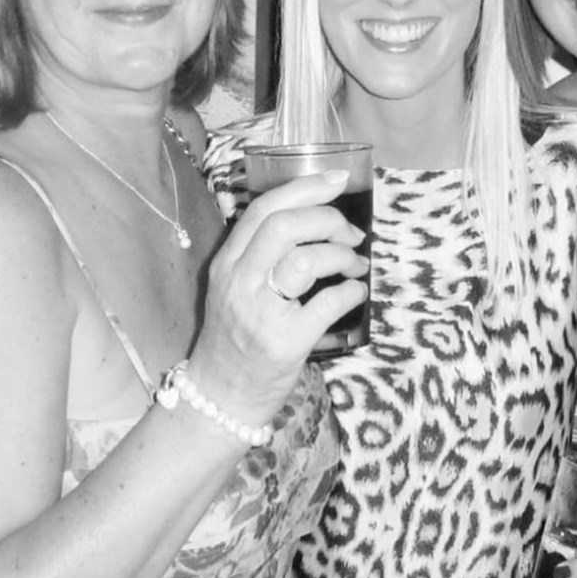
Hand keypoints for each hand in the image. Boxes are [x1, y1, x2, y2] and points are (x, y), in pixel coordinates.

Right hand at [191, 169, 368, 422]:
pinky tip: (355, 293)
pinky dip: (351, 291)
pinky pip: (327, 303)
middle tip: (351, 233)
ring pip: (305, 260)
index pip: (263, 209)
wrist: (221, 397)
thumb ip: (260, 253)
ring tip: (355, 265)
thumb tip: (313, 217)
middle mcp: (239, 282)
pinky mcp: (284, 343)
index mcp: (227, 263)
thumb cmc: (236, 337)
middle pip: (285, 226)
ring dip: (342, 255)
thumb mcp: (234, 287)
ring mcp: (259, 313)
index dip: (305, 187)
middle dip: (328, 220)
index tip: (337, 180)